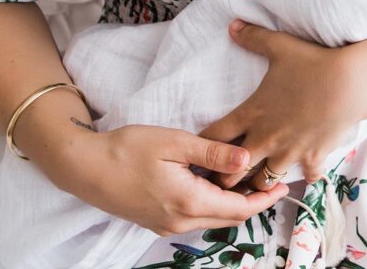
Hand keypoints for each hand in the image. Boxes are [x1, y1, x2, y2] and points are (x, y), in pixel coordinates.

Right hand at [49, 124, 287, 235]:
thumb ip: (213, 152)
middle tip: (274, 180)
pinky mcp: (158, 221)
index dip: (265, 198)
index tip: (283, 184)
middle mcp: (180, 221)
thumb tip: (247, 157)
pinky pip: (197, 216)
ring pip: (214, 218)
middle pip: (230, 217)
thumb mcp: (174, 142)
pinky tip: (221, 184)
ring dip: (236, 203)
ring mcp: (168, 225)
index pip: (239, 209)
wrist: (83, 167)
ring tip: (253, 179)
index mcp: (189, 202)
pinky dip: (215, 203)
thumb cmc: (127, 149)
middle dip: (255, 201)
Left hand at [200, 20, 363, 191]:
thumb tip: (232, 25)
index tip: (200, 149)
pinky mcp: (313, 157)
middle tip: (223, 173)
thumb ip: (253, 37)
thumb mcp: (280, 46)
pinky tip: (306, 168)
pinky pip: (305, 177)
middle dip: (223, 176)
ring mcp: (290, 152)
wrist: (350, 83)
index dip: (202, 147)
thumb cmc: (313, 64)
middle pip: (231, 172)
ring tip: (258, 178)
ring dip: (259, 180)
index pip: (212, 139)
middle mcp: (266, 139)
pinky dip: (304, 175)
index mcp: (251, 114)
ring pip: (263, 182)